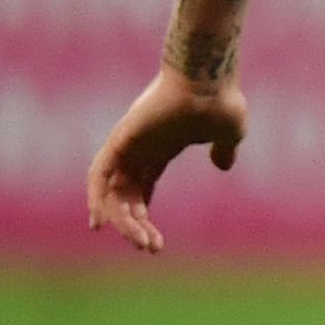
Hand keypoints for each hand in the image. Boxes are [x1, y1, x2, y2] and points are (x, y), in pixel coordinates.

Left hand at [87, 67, 248, 253]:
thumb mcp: (228, 133)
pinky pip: (99, 174)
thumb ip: (223, 149)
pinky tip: (100, 221)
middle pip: (127, 195)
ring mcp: (128, 143)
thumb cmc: (221, 99)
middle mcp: (140, 147)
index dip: (142, 214)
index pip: (142, 186)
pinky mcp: (120, 139)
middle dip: (136, 225)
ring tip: (142, 243)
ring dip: (123, 221)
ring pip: (113, 192)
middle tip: (151, 248)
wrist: (209, 76)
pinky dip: (95, 197)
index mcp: (161, 147)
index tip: (153, 242)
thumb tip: (223, 164)